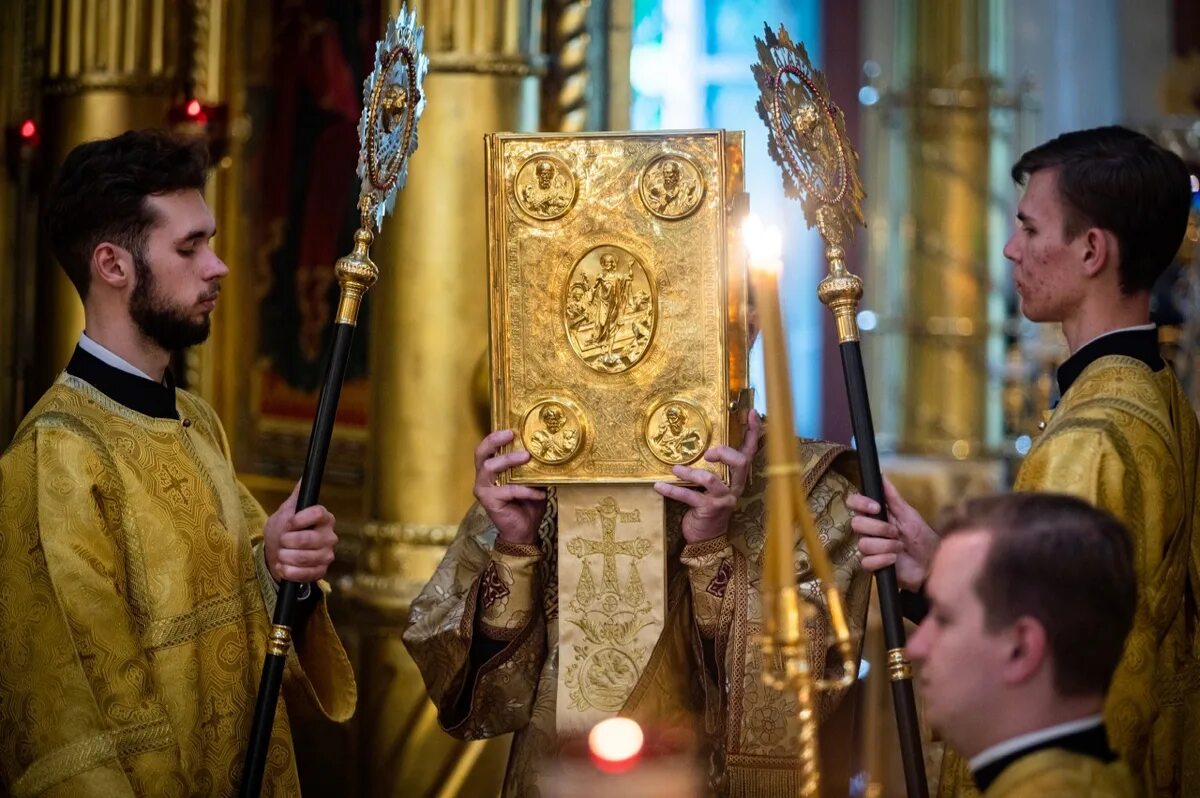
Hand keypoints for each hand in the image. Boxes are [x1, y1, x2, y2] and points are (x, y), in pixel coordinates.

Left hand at [264, 482, 337, 582]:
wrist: (277, 554)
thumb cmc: (283, 530)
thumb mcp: (286, 511)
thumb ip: (296, 496)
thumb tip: (304, 478)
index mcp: (324, 518)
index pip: (319, 513)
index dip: (301, 519)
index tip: (289, 523)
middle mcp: (329, 536)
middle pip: (308, 539)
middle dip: (286, 542)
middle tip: (281, 541)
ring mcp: (327, 555)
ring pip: (304, 558)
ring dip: (285, 557)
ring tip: (280, 554)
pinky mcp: (321, 571)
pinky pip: (305, 574)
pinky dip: (289, 571)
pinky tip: (283, 566)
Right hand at [474, 429, 546, 545]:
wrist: (524, 530)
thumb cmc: (527, 504)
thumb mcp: (532, 481)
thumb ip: (533, 467)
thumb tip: (549, 450)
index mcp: (491, 469)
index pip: (487, 448)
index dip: (495, 436)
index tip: (512, 428)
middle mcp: (483, 477)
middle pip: (480, 453)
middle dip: (494, 441)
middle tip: (511, 435)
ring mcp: (483, 489)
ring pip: (490, 468)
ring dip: (509, 460)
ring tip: (526, 457)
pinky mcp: (489, 501)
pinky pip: (508, 490)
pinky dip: (526, 490)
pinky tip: (540, 493)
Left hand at [654, 409, 760, 544]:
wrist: (707, 538)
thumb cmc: (709, 506)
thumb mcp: (715, 485)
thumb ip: (714, 467)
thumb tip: (702, 445)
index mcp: (738, 478)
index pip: (750, 452)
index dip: (753, 433)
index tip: (752, 414)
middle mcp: (735, 487)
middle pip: (740, 463)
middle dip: (725, 453)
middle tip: (709, 452)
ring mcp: (723, 499)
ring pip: (711, 479)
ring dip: (690, 472)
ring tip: (675, 469)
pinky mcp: (708, 509)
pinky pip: (689, 496)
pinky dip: (672, 490)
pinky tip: (659, 486)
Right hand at [846, 476, 938, 590]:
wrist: (931, 563)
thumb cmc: (922, 538)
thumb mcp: (909, 514)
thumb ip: (893, 497)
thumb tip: (882, 476)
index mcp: (875, 515)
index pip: (854, 503)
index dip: (860, 503)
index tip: (876, 507)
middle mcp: (869, 531)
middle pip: (856, 524)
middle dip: (879, 528)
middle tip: (896, 533)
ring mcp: (870, 548)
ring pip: (863, 544)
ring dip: (886, 546)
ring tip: (899, 547)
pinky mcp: (872, 565)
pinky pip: (866, 562)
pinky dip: (883, 560)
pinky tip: (894, 560)